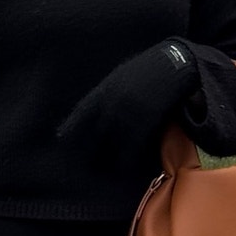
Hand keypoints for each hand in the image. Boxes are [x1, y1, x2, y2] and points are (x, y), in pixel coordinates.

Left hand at [57, 40, 198, 167]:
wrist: (173, 64)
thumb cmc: (149, 68)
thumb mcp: (121, 75)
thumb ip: (108, 91)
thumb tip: (99, 108)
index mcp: (104, 90)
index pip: (81, 113)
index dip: (71, 128)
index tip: (62, 139)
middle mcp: (111, 103)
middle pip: (95, 133)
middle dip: (91, 150)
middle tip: (88, 164)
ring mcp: (127, 113)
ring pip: (112, 143)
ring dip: (109, 159)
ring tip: (108, 172)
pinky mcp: (144, 121)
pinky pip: (132, 145)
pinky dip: (129, 158)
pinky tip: (127, 167)